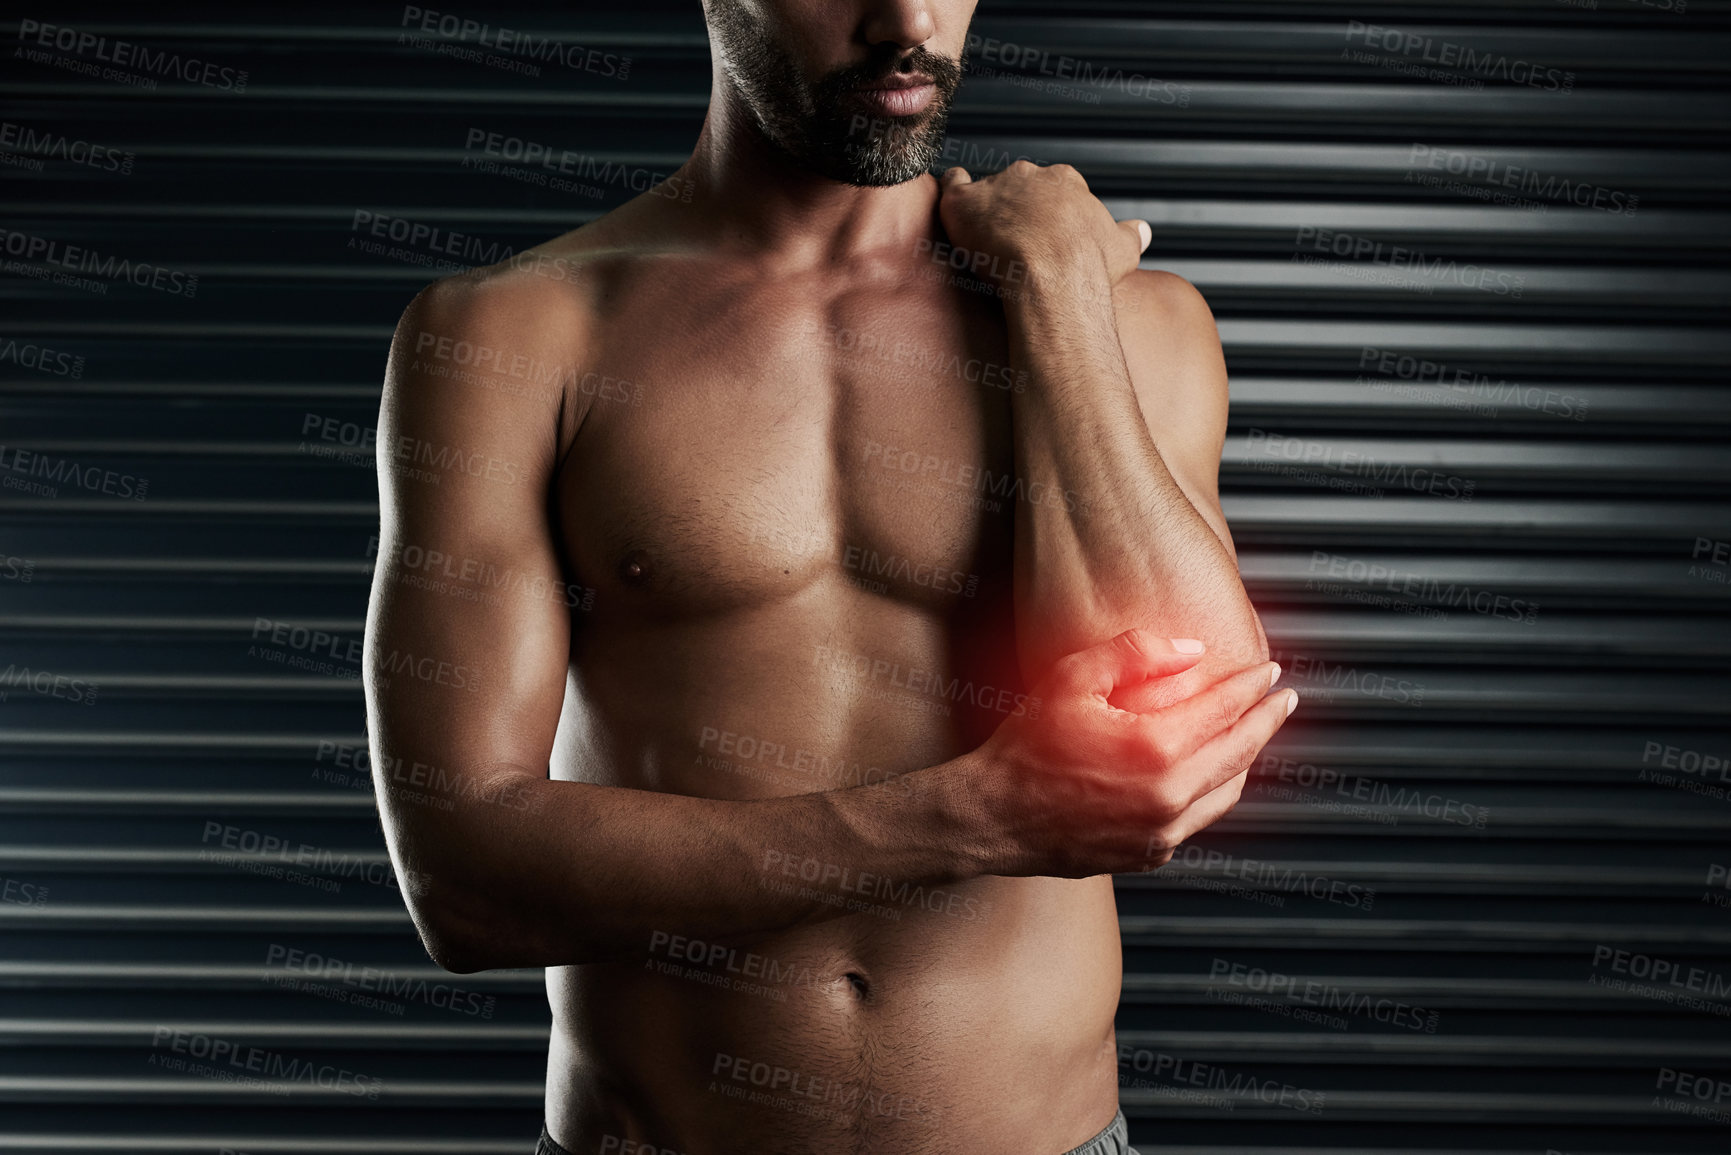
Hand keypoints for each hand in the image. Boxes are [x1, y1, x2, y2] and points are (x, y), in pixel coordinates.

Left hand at [936, 161, 1149, 289]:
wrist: (1053, 277)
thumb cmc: (1089, 267)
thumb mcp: (1122, 249)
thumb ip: (1131, 235)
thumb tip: (1145, 230)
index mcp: (1067, 182)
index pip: (1053, 189)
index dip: (1048, 214)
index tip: (1045, 236)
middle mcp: (1032, 175)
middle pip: (1019, 187)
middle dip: (1016, 210)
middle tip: (1013, 242)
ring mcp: (997, 185)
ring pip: (986, 188)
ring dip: (985, 208)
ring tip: (981, 235)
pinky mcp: (964, 201)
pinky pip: (952, 184)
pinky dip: (951, 191)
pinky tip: (952, 205)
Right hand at [970, 628, 1293, 877]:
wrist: (992, 817)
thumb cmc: (1025, 746)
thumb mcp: (1071, 679)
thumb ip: (1134, 653)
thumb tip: (1193, 650)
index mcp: (1156, 750)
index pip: (1226, 710)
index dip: (1252, 686)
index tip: (1271, 670)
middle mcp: (1169, 797)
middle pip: (1240, 753)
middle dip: (1267, 722)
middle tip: (1283, 700)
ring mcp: (1162, 833)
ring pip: (1227, 793)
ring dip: (1247, 760)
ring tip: (1256, 735)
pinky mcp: (1149, 855)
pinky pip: (1197, 820)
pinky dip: (1213, 793)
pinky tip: (1211, 776)